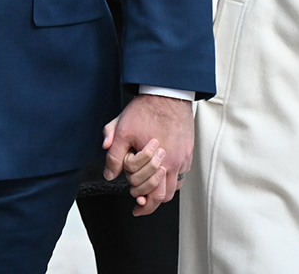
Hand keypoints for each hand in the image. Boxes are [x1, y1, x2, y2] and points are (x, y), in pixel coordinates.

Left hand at [102, 94, 192, 215]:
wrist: (167, 92)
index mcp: (159, 161)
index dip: (141, 203)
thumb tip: (110, 174)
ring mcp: (183, 156)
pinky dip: (171, 178)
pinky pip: (182, 173)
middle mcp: (175, 162)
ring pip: (175, 186)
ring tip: (150, 189)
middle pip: (165, 196)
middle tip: (140, 200)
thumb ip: (114, 154)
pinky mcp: (188, 150)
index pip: (151, 194)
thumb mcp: (122, 130)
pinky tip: (161, 173)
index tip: (136, 206)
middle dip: (151, 200)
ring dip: (162, 190)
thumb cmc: (146, 109)